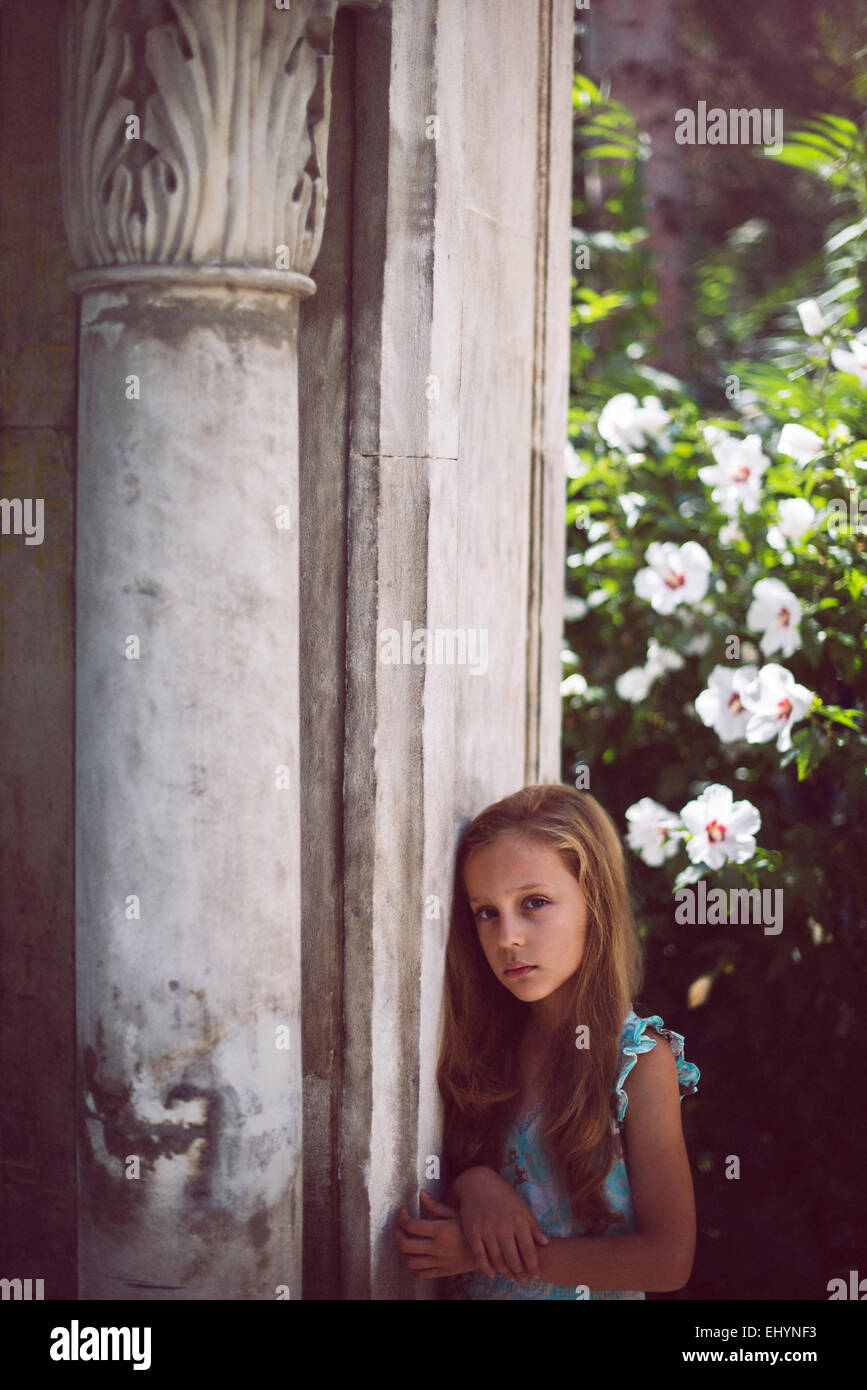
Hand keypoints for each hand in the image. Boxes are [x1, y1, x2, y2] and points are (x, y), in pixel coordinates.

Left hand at [391, 1191, 478, 1278]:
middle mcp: (437, 1247)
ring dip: (401, 1252)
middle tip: (397, 1228)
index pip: (411, 1226)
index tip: (403, 1213)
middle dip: (396, 1235)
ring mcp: (439, 1261)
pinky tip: (413, 1257)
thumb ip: (436, 1206)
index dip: (402, 1218)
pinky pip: (421, 1273)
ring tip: (403, 1242)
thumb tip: (422, 1194)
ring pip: (410, 1262)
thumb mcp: (455, 1214)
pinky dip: (412, 1267)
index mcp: (440, 1230)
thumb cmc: (470, 1229)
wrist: (487, 1251)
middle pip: (406, 1245)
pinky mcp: (442, 1271)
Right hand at [452, 1165, 548, 1281]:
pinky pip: (479, 1256)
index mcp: (518, 1219)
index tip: (536, 1276)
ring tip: (511, 1278)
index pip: (529, 1250)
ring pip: (497, 1260)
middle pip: (514, 1258)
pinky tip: (492, 1274)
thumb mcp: (521, 1207)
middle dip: (520, 1272)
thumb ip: (533, 1226)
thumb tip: (545, 1243)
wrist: (477, 1182)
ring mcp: (486, 1229)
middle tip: (523, 1279)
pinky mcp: (472, 1232)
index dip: (533, 1266)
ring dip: (505, 1272)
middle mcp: (503, 1225)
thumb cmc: (503, 1195)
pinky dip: (486, 1268)